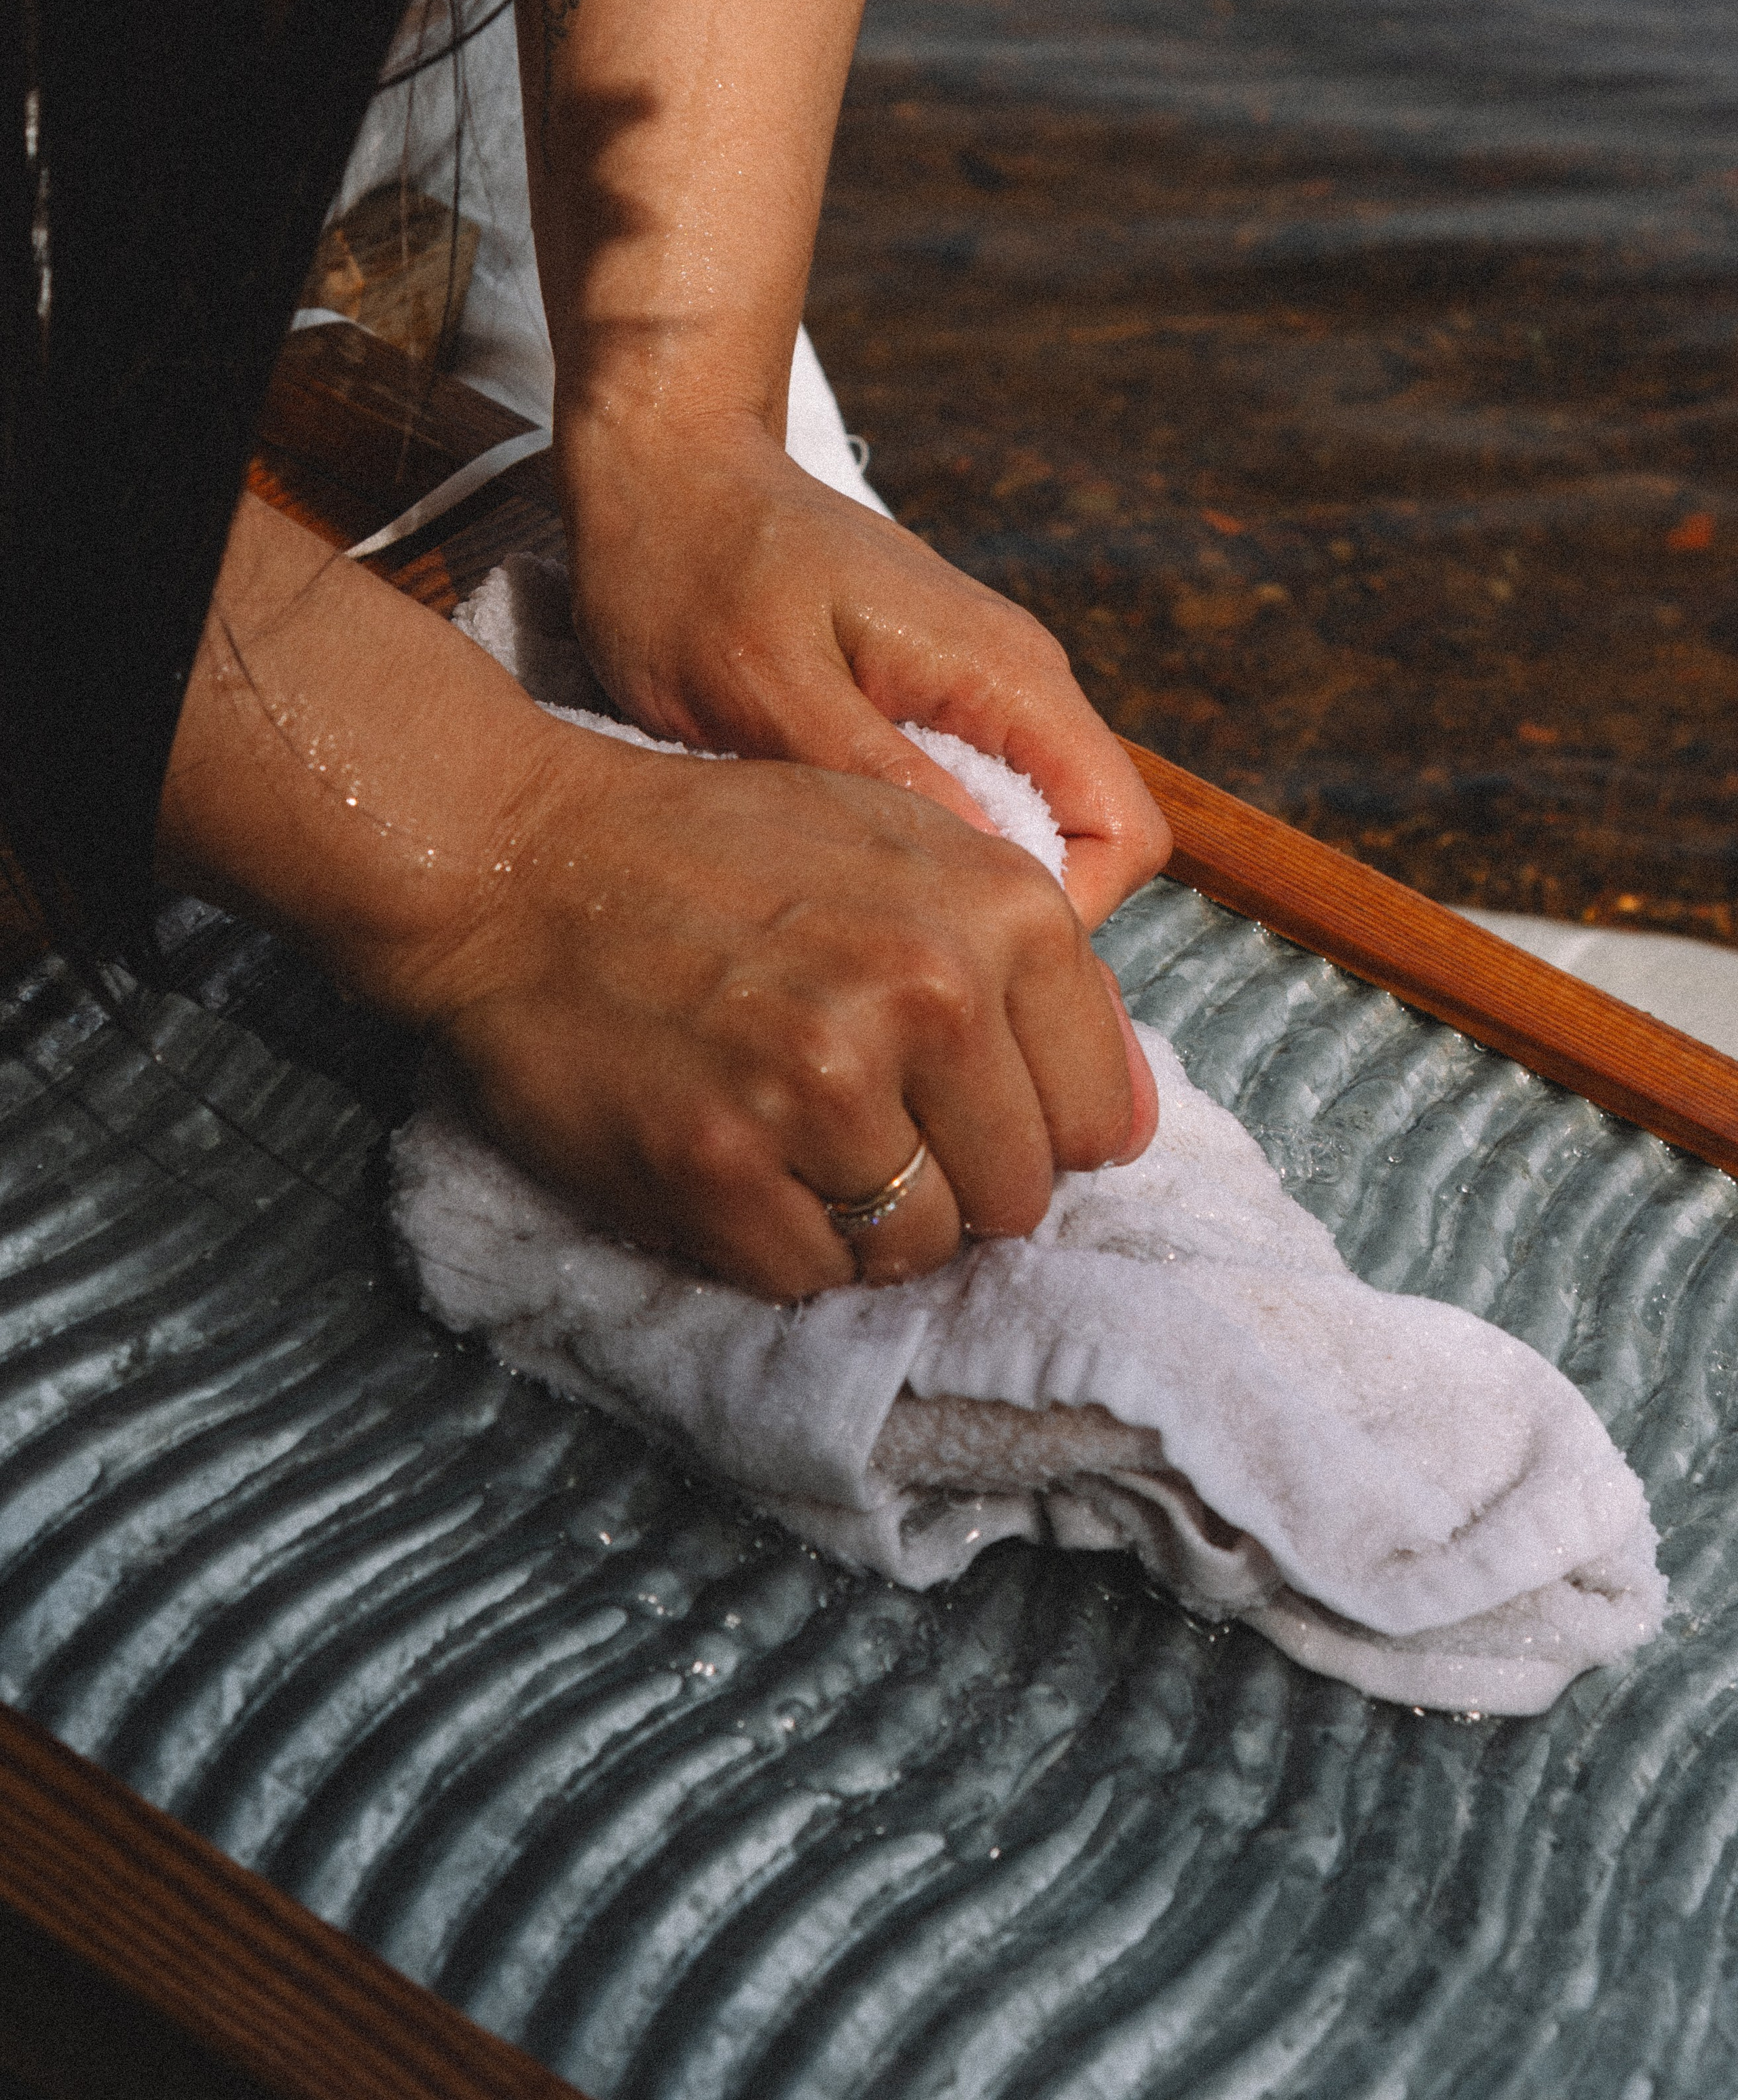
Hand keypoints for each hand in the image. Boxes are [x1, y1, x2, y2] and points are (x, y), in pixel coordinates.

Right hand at [161, 499, 1155, 1304]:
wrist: (526, 860)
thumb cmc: (718, 850)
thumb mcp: (903, 843)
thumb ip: (1024, 964)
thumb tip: (1119, 1115)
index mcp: (1000, 911)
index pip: (1099, 1117)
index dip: (1032, 1126)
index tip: (962, 1103)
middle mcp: (929, 997)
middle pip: (1019, 1197)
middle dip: (952, 1179)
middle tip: (861, 1121)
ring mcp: (822, 1089)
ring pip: (920, 1250)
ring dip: (865, 1221)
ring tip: (794, 1138)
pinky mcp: (722, 1170)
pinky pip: (811, 1278)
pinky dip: (777, 1243)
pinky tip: (736, 1160)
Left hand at [562, 410, 1171, 931]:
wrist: (663, 467)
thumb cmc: (693, 569)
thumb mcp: (766, 688)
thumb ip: (880, 775)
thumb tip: (979, 874)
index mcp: (1001, 673)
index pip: (1123, 830)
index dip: (1066, 915)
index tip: (959, 956)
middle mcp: (1014, 679)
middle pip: (1089, 842)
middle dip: (1016, 919)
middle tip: (898, 959)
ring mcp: (975, 687)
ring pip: (1028, 828)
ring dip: (964, 888)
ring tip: (862, 920)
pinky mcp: (927, 697)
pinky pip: (970, 798)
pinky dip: (923, 849)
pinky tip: (839, 868)